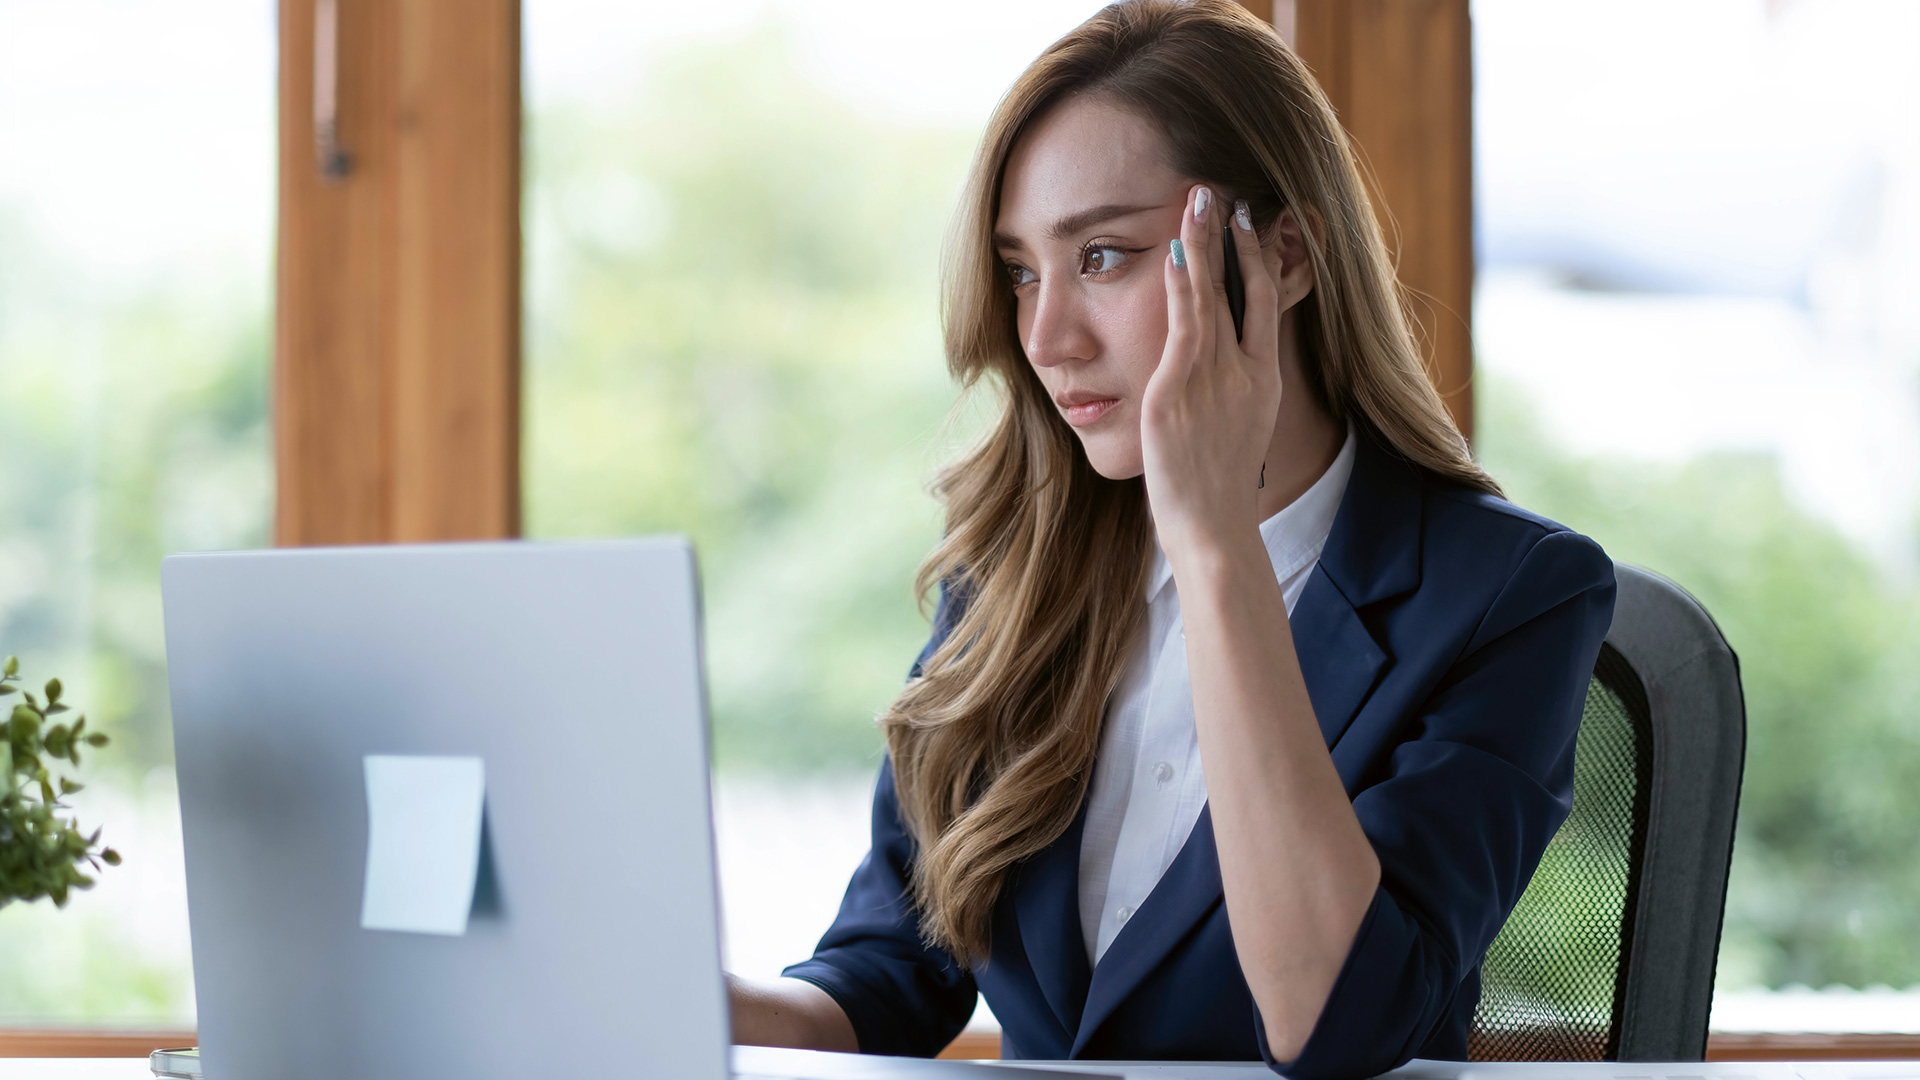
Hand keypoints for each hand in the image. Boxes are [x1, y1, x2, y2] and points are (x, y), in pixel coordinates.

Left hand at [1140, 185, 1287, 561]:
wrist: (1214, 529)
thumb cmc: (1217, 491)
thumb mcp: (1238, 434)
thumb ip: (1231, 395)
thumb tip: (1219, 376)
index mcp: (1264, 383)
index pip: (1265, 306)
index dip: (1258, 261)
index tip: (1247, 224)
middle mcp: (1244, 374)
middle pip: (1243, 289)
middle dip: (1232, 237)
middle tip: (1219, 193)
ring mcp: (1213, 381)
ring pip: (1209, 298)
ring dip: (1200, 245)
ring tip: (1194, 203)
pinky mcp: (1177, 393)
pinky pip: (1181, 327)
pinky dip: (1178, 286)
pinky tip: (1171, 254)